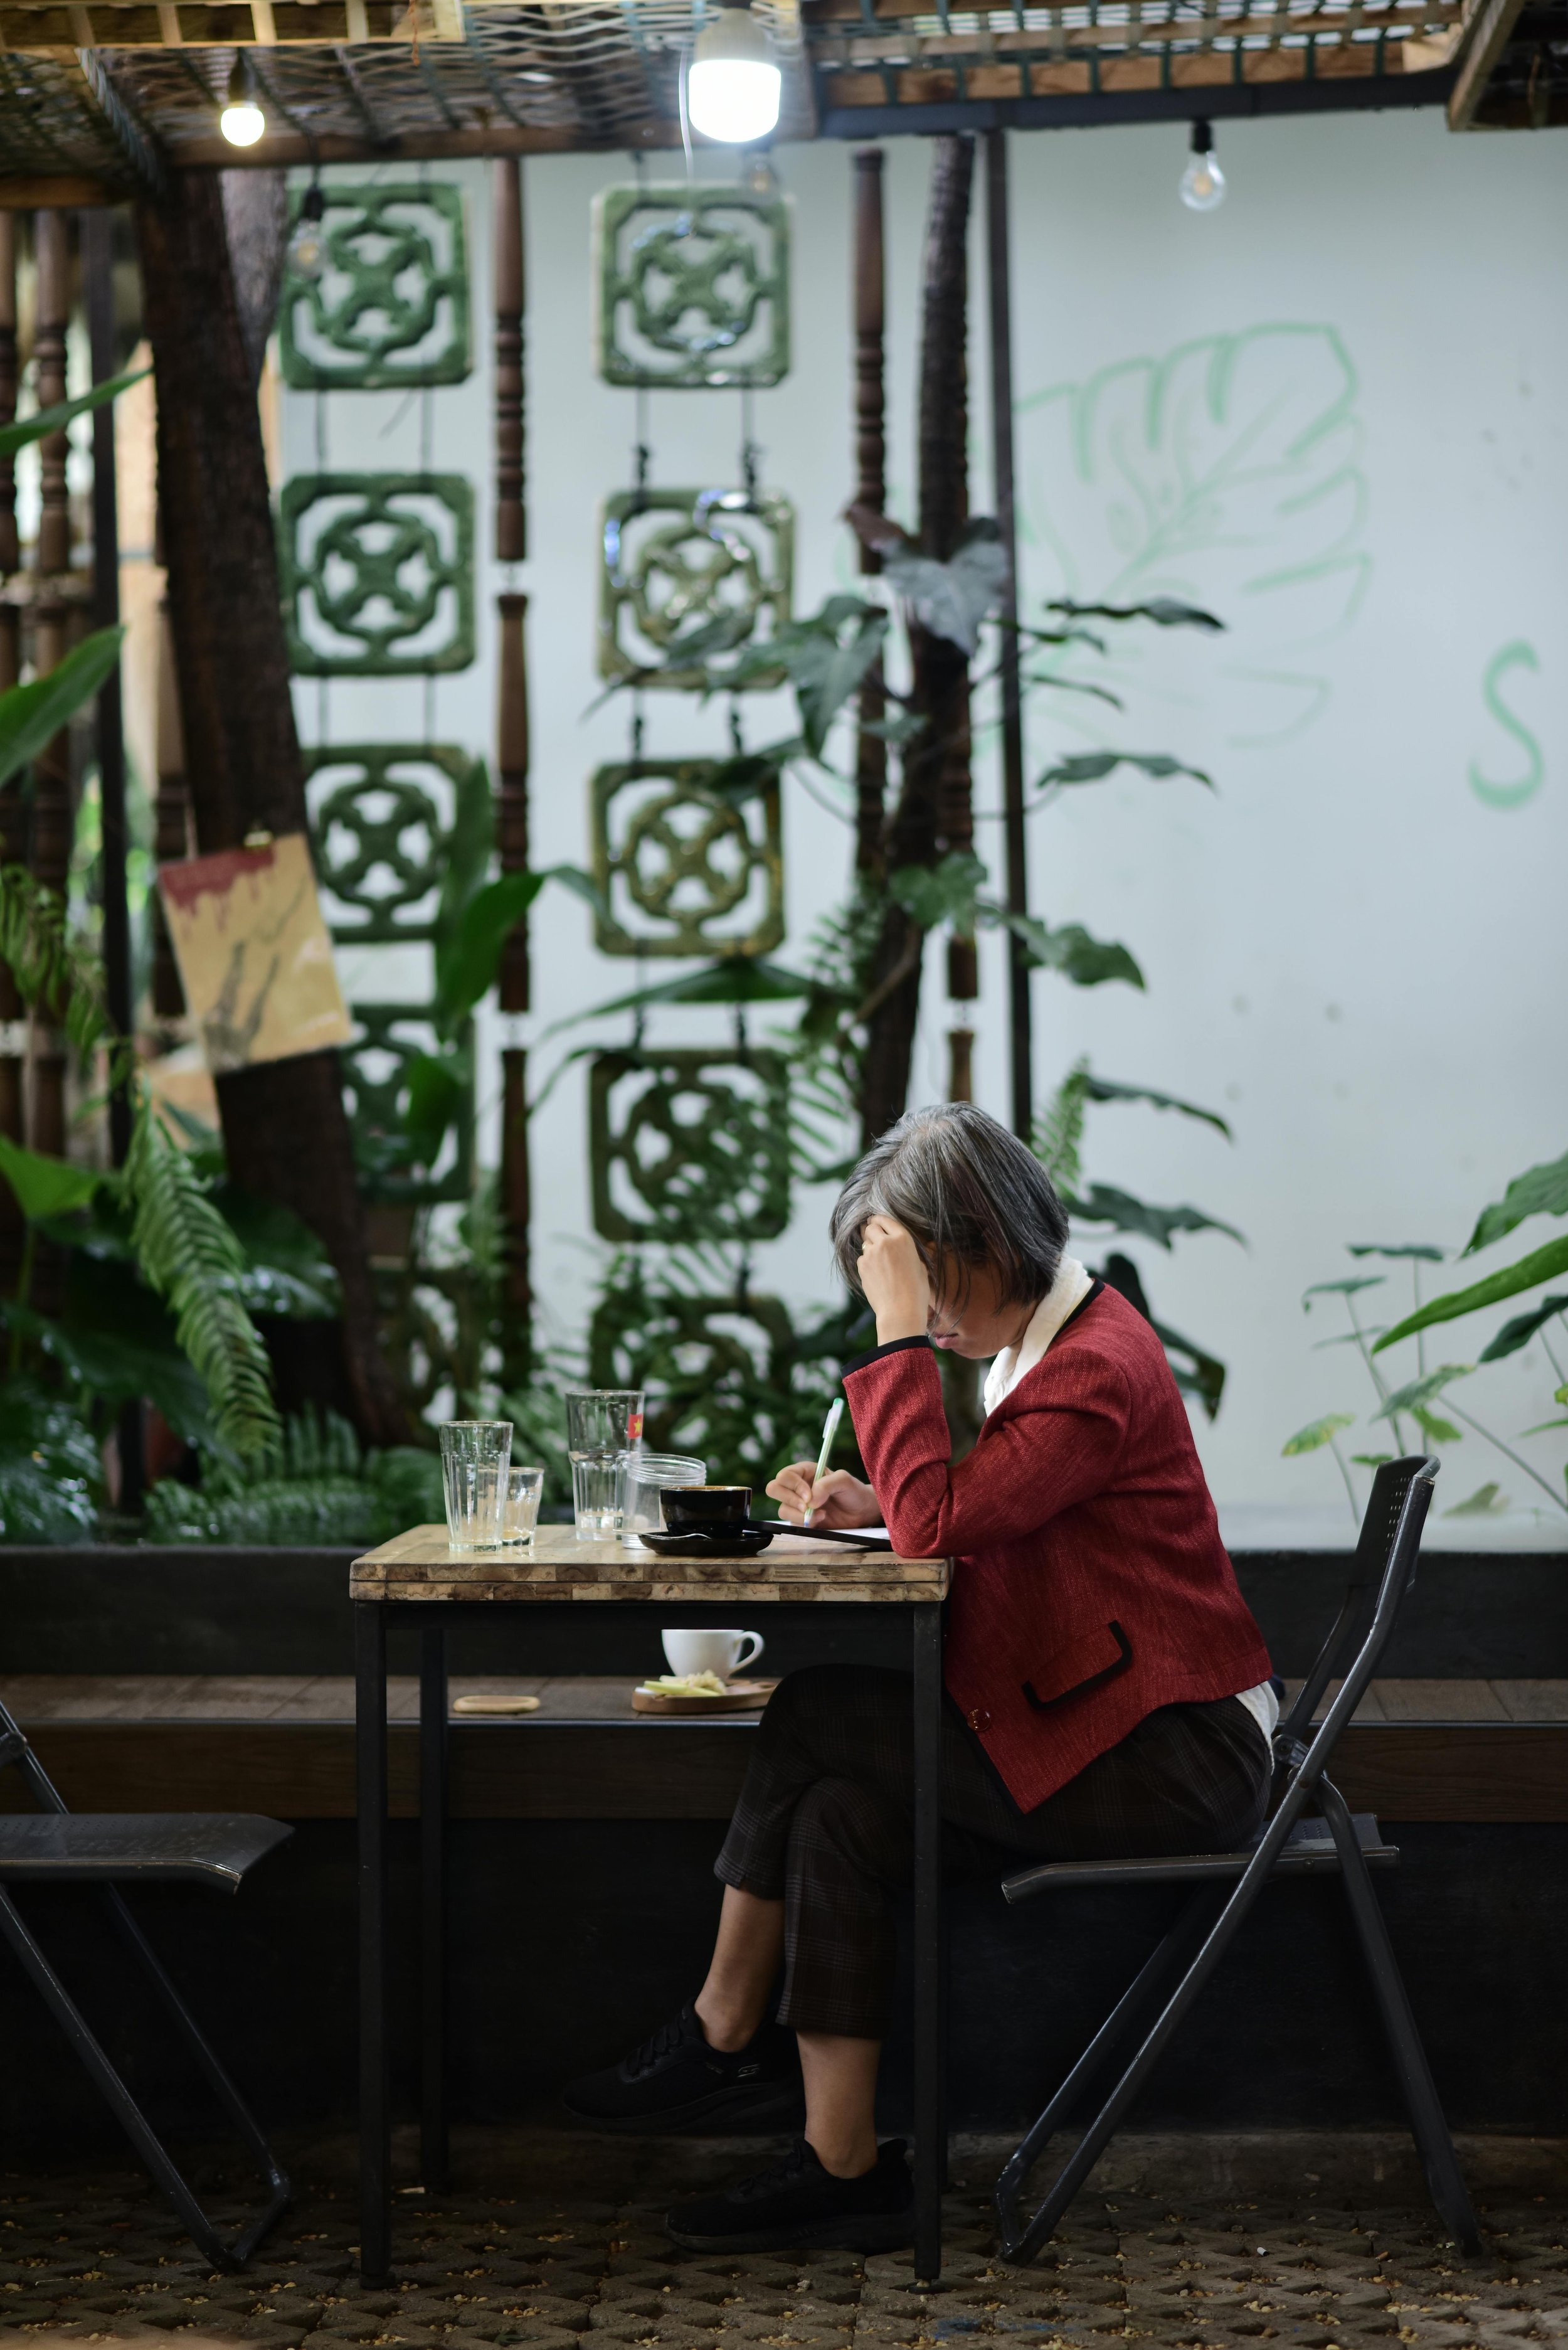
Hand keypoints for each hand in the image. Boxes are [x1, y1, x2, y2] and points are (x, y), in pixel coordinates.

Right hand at [765, 1462, 880, 1527]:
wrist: (861, 1511)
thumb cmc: (853, 1491)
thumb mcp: (844, 1481)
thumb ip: (827, 1484)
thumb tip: (810, 1500)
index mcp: (804, 1471)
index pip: (785, 1475)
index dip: (793, 1486)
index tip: (809, 1495)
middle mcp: (797, 1486)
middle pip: (774, 1489)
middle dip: (789, 1499)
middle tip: (806, 1506)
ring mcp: (798, 1504)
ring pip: (782, 1509)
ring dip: (799, 1515)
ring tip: (822, 1514)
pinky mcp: (801, 1519)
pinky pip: (792, 1523)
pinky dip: (806, 1523)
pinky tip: (822, 1519)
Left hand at [857, 1214, 930, 1343]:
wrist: (901, 1310)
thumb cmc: (916, 1291)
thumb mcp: (920, 1266)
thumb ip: (907, 1252)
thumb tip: (900, 1251)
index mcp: (903, 1239)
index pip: (885, 1219)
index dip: (878, 1219)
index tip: (874, 1220)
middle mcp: (885, 1242)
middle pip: (871, 1228)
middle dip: (871, 1230)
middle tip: (873, 1235)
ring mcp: (871, 1254)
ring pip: (865, 1242)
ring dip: (869, 1246)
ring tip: (877, 1258)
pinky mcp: (862, 1266)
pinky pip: (862, 1258)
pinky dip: (866, 1262)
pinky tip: (875, 1272)